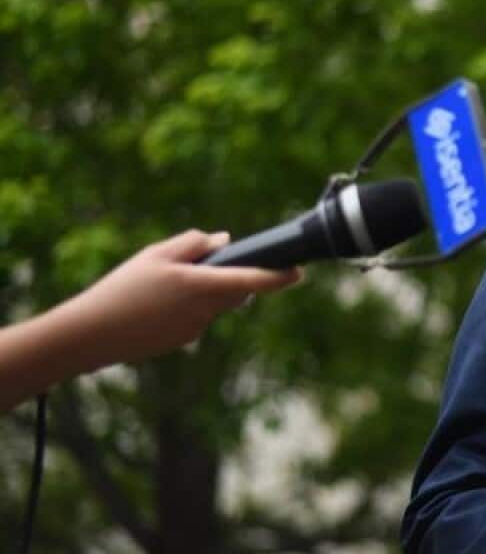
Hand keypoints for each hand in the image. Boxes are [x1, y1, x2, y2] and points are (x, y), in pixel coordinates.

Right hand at [73, 229, 301, 364]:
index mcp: (200, 285)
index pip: (250, 281)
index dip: (278, 277)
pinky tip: (158, 306)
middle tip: (206, 266)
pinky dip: (189, 308)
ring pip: (216, 304)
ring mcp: (196, 329)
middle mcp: (204, 310)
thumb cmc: (122, 289)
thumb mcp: (155, 255)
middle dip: (234, 278)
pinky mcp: (184, 340)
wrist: (92, 335)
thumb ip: (193, 244)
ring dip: (206, 292)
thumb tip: (224, 240)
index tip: (298, 272)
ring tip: (166, 286)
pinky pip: (198, 318)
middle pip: (237, 291)